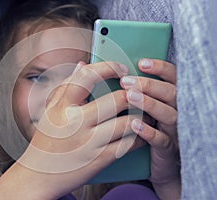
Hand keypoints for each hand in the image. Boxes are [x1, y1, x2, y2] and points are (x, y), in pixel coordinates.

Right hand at [0, 61, 145, 199]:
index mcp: (62, 106)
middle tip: (140, 93)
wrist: (38, 175)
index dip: (110, 67)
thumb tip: (82, 64)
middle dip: (134, 94)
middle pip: (118, 100)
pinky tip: (138, 132)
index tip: (122, 69)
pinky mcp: (98, 160)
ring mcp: (89, 142)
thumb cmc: (46, 140)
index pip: (88, 76)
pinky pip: (127, 145)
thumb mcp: (50, 110)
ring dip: (141, 116)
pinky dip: (138, 137)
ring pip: (128, 123)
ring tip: (143, 112)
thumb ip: (66, 86)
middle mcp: (76, 122)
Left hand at [120, 58, 179, 199]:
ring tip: (129, 97)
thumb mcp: (134, 105)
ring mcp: (174, 130)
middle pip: (171, 92)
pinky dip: (149, 132)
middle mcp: (175, 110)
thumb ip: (121, 87)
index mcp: (169, 97)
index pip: (172, 76)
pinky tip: (134, 125)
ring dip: (150, 104)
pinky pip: (162, 140)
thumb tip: (89, 69)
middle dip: (149, 85)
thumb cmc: (138, 127)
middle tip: (126, 81)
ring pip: (169, 114)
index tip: (141, 63)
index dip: (160, 68)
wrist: (152, 162)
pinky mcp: (168, 149)